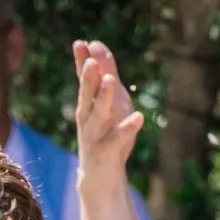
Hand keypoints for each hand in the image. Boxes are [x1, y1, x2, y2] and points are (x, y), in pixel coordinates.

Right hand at [72, 40, 143, 181]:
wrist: (98, 177)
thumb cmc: (105, 134)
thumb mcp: (107, 102)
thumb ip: (103, 74)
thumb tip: (96, 45)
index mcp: (89, 104)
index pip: (84, 79)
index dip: (82, 62)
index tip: (81, 43)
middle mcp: (88, 117)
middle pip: (87, 95)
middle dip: (88, 78)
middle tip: (90, 61)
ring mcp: (96, 135)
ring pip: (100, 113)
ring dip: (105, 97)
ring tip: (110, 80)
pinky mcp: (107, 151)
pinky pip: (118, 138)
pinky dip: (128, 128)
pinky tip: (139, 117)